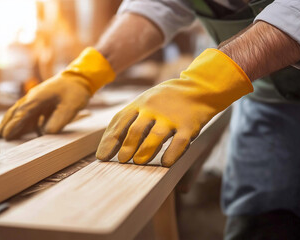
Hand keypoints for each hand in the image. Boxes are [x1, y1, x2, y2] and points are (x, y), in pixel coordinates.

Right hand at [0, 47, 114, 139]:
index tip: (6, 135)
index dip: (13, 125)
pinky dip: (24, 120)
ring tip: (7, 134)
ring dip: (14, 122)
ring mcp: (37, 98)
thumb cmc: (75, 91)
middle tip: (0, 135)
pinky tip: (25, 129)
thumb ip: (58, 121)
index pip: (22, 113)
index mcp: (38, 97)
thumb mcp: (70, 107)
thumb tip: (45, 133)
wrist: (80, 77)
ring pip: (21, 111)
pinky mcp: (42, 100)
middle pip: (16, 111)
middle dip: (7, 123)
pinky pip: (30, 111)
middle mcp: (34, 97)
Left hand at [96, 49, 252, 166]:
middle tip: (121, 161)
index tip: (101, 157)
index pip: (119, 122)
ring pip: (155, 136)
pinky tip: (165, 163)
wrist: (198, 88)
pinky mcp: (188, 125)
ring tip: (138, 162)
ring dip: (145, 151)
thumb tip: (112, 145)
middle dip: (126, 147)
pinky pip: (179, 142)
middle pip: (135, 130)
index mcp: (139, 104)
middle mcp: (153, 109)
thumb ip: (130, 119)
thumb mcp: (145, 102)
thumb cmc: (165, 100)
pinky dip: (172, 153)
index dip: (109, 141)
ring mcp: (171, 117)